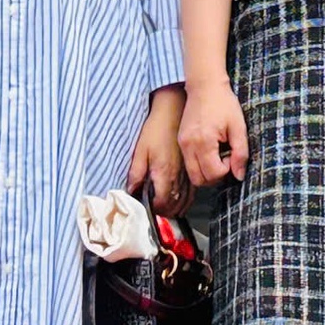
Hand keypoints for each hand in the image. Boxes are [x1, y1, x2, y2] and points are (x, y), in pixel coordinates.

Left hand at [130, 86, 189, 215]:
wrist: (174, 111)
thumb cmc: (157, 128)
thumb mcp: (140, 150)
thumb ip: (136, 174)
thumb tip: (131, 191)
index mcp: (164, 173)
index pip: (161, 203)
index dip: (154, 210)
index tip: (147, 209)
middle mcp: (178, 176)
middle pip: (175, 205)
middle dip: (165, 213)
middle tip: (156, 212)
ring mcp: (187, 172)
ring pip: (185, 201)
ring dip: (176, 208)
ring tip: (167, 209)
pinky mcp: (192, 167)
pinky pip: (192, 191)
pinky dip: (186, 199)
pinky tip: (179, 199)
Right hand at [180, 77, 248, 186]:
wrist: (205, 85)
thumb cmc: (224, 103)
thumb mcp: (238, 126)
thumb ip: (240, 153)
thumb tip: (240, 175)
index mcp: (204, 141)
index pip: (213, 173)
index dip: (226, 170)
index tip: (231, 155)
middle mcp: (189, 145)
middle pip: (200, 180)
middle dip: (215, 176)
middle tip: (225, 159)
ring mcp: (182, 144)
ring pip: (193, 175)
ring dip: (207, 172)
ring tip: (218, 154)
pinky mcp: (181, 141)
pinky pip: (189, 164)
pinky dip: (200, 164)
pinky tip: (210, 150)